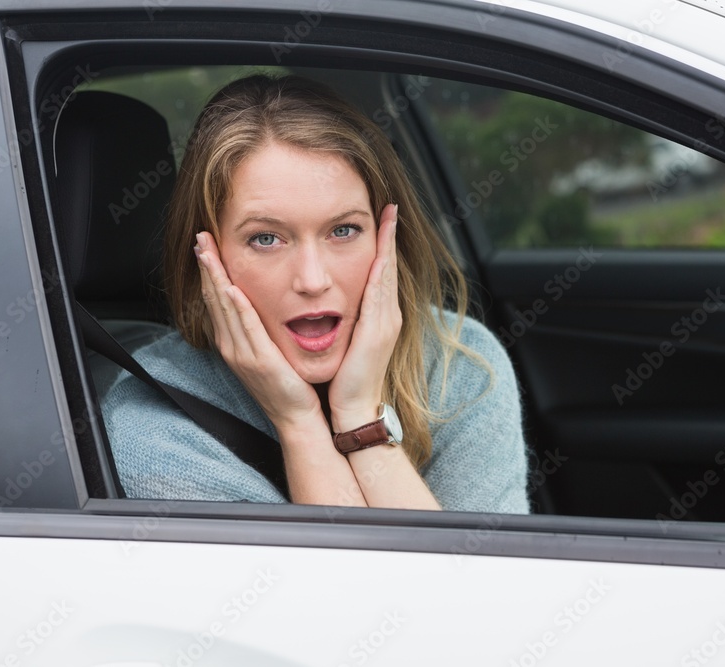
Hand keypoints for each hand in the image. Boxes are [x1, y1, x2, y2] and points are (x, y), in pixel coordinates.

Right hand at [195, 231, 322, 430]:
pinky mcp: (260, 361)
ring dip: (215, 277)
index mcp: (233, 343)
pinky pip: (247, 328)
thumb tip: (257, 304)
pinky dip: (238, 307)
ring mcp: (242, 355)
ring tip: (208, 251)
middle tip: (201, 236)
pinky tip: (232, 287)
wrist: (297, 417)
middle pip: (214, 298)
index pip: (216, 299)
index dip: (210, 271)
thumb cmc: (287, 385)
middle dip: (207, 266)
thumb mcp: (267, 352)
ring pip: (225, 308)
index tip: (205, 245)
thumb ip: (259, 329)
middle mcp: (231, 347)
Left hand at [328, 204, 401, 431]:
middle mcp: (387, 316)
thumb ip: (347, 323)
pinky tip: (377, 251)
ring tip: (386, 217)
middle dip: (389, 236)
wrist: (354, 409)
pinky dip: (379, 269)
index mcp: (379, 318)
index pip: (380, 273)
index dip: (383, 246)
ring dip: (386, 244)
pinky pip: (378, 292)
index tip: (382, 220)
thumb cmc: (347, 381)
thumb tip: (335, 309)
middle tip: (388, 207)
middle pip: (388, 267)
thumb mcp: (349, 344)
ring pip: (386, 274)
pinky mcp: (378, 331)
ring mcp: (386, 322)